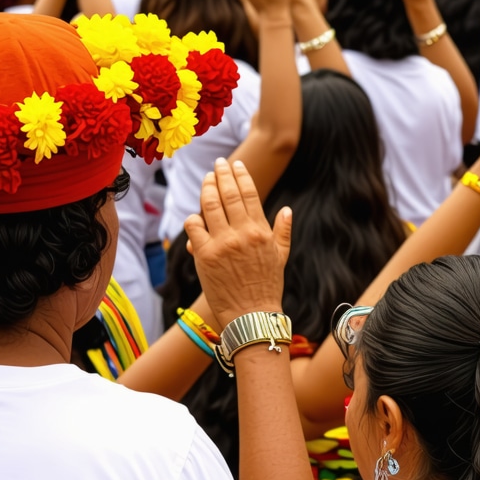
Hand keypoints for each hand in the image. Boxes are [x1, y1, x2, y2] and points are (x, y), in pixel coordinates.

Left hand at [185, 158, 291, 328]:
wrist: (252, 315)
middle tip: (217, 164)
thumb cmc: (267, 287)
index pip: (249, 193)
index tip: (235, 164)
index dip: (241, 175)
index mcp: (261, 231)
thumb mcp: (281, 257)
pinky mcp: (205, 255)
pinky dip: (193, 218)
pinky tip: (196, 216)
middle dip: (221, 174)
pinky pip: (193, 226)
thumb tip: (287, 210)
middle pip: (228, 193)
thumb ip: (283, 231)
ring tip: (206, 179)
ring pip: (209, 205)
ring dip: (206, 188)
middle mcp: (242, 233)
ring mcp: (222, 243)